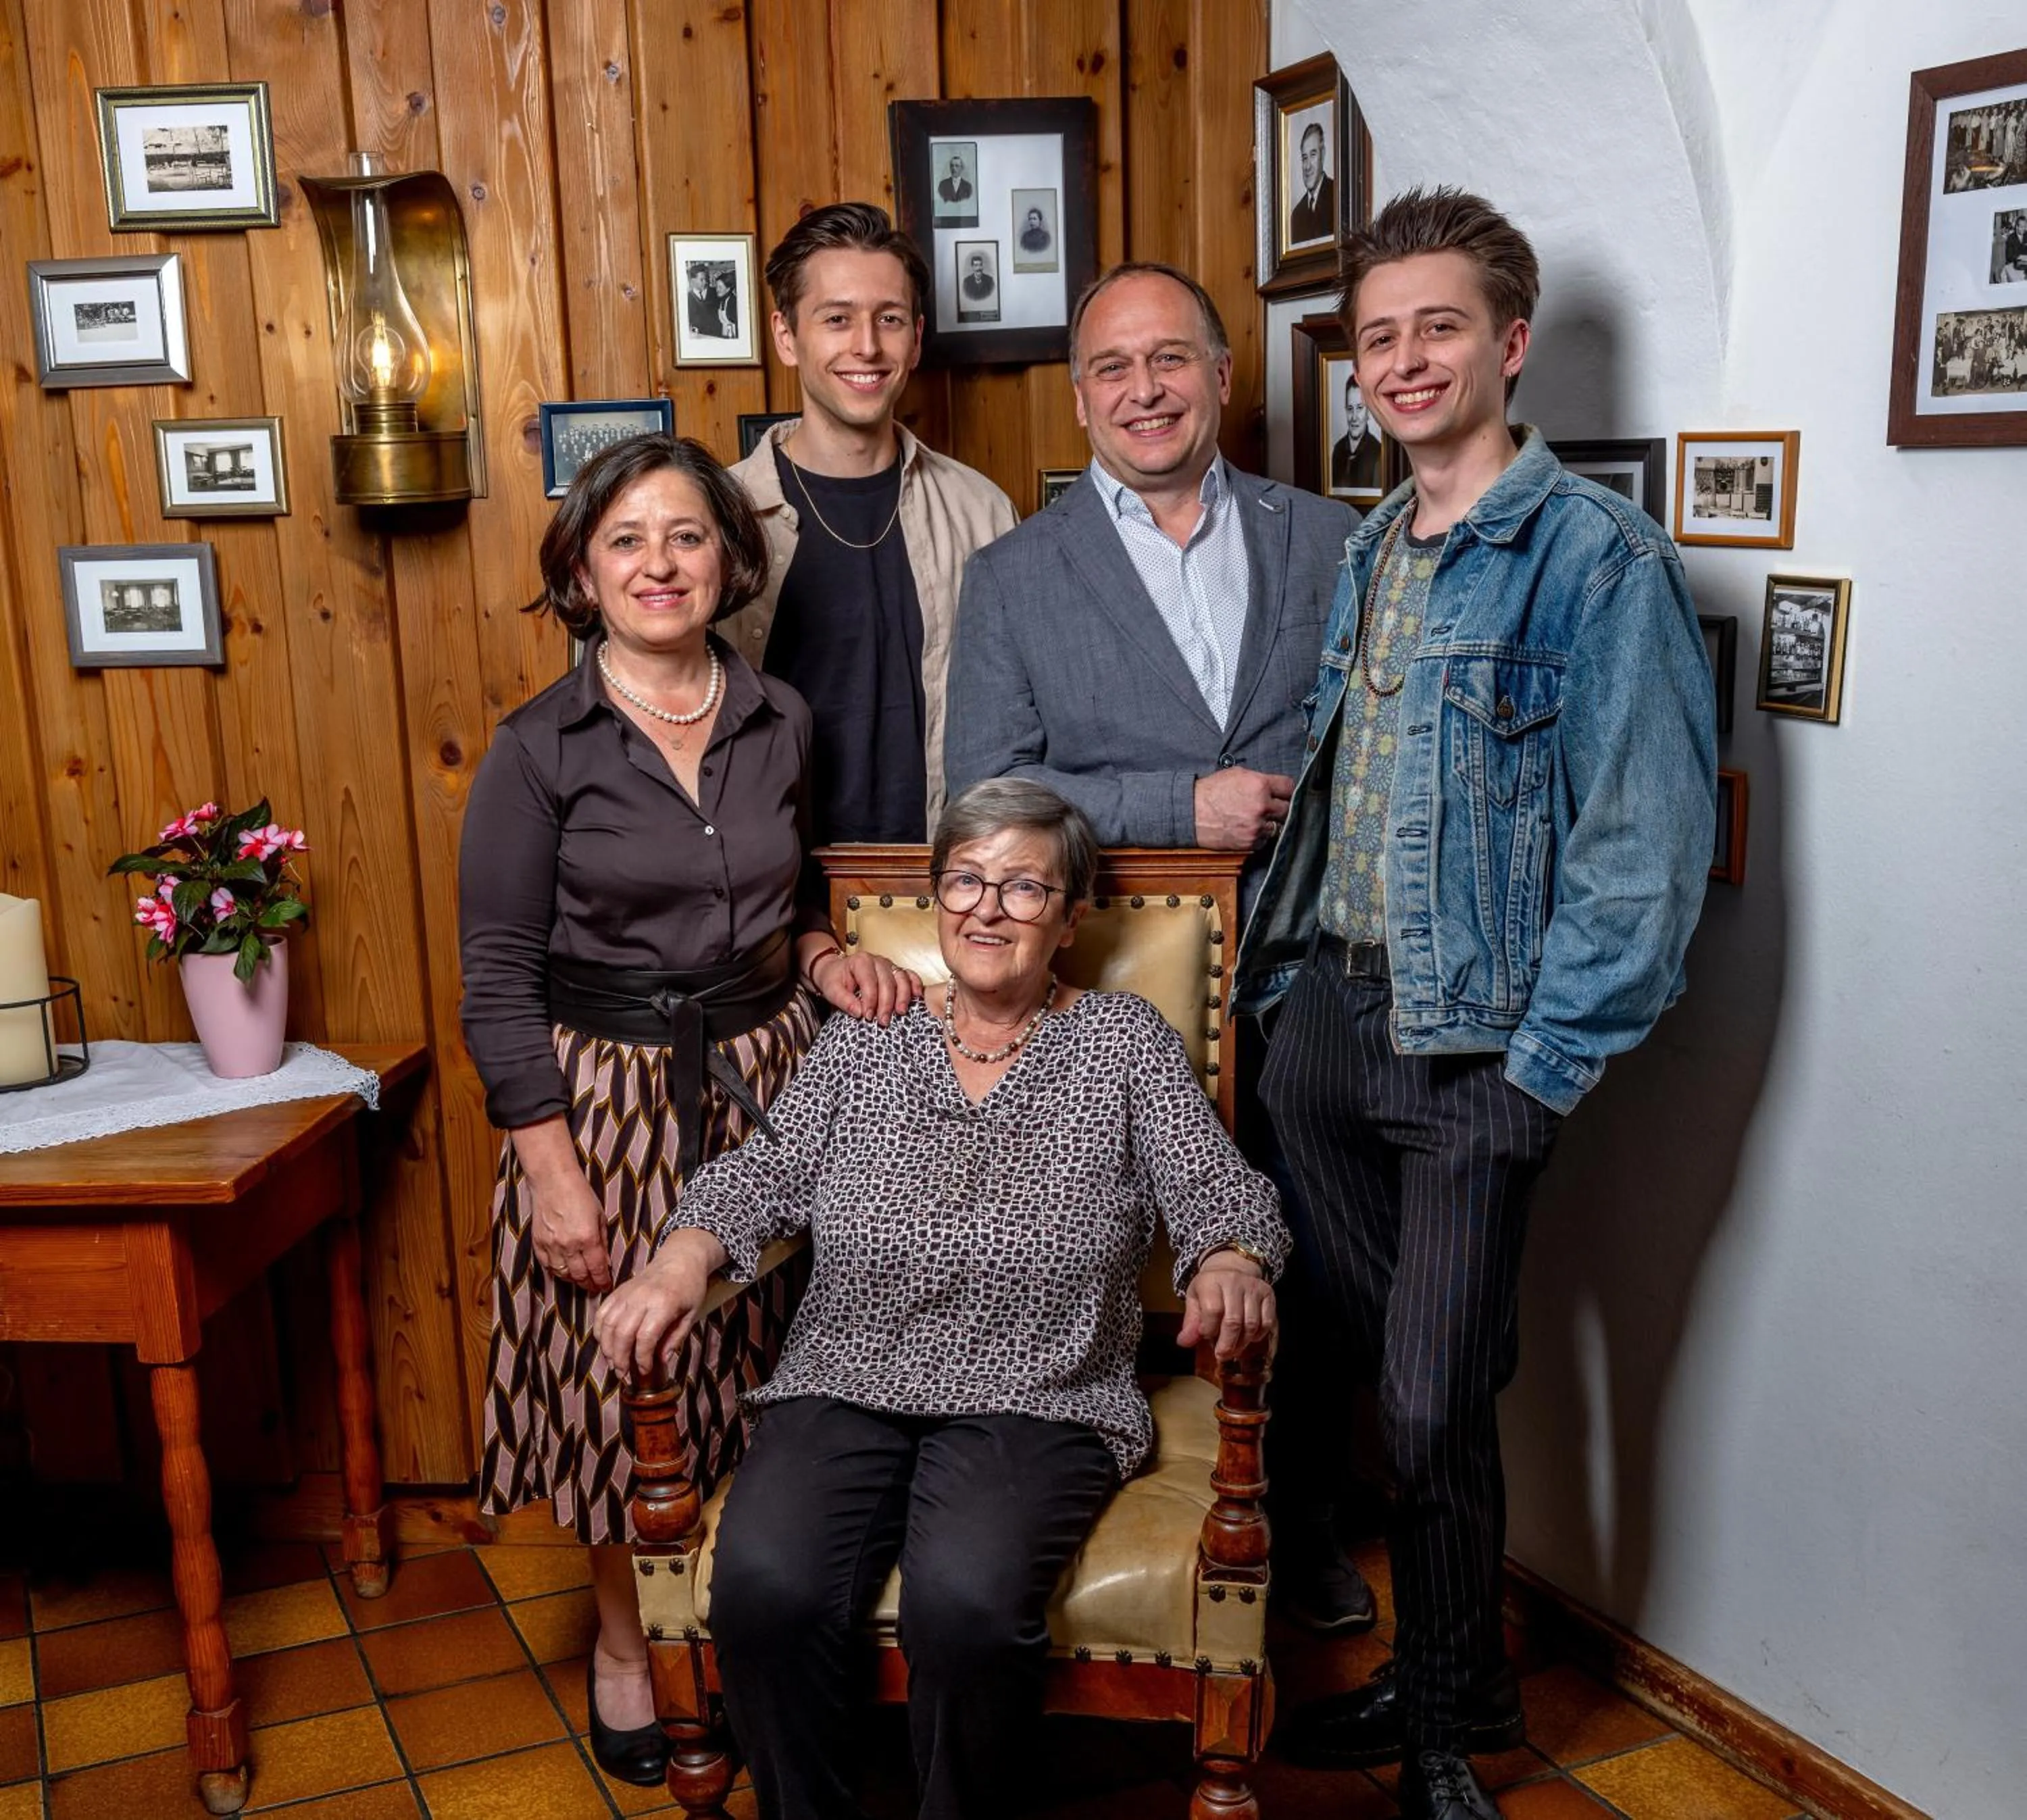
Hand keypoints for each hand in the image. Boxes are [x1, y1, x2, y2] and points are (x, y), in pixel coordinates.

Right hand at [527, 1165, 613, 1292]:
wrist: (553, 1181)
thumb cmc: (580, 1194)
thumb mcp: (600, 1216)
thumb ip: (603, 1240)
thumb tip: (606, 1262)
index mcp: (588, 1238)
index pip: (597, 1269)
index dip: (602, 1281)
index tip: (606, 1286)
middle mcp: (569, 1245)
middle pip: (580, 1275)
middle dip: (589, 1284)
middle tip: (595, 1288)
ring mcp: (551, 1246)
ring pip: (563, 1274)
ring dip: (574, 1280)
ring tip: (581, 1281)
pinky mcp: (538, 1243)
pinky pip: (548, 1266)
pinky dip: (557, 1272)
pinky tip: (564, 1272)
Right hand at [593, 1235, 717, 1380]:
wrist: (680, 1259)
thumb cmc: (689, 1288)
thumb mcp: (691, 1314)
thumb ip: (675, 1338)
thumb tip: (661, 1361)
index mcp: (663, 1303)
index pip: (645, 1337)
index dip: (642, 1358)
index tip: (645, 1370)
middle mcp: (641, 1298)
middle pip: (622, 1333)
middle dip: (620, 1358)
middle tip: (623, 1374)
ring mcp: (627, 1293)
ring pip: (607, 1325)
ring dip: (607, 1348)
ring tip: (614, 1363)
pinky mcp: (618, 1291)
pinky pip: (601, 1313)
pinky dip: (599, 1331)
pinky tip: (605, 1344)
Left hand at [813, 948, 921, 1025]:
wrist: (836, 970)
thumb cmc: (835, 979)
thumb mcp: (831, 990)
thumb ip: (843, 1000)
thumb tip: (858, 1012)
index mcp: (860, 961)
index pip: (869, 982)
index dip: (870, 1000)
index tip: (867, 1016)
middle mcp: (877, 960)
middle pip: (887, 981)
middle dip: (886, 1003)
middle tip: (883, 1021)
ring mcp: (889, 965)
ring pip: (901, 978)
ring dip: (903, 996)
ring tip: (900, 1012)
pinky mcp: (896, 971)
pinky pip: (909, 975)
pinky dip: (915, 985)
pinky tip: (917, 996)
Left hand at [1178, 1252, 1276, 1358]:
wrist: (1232, 1267)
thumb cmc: (1210, 1288)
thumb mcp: (1194, 1299)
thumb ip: (1190, 1322)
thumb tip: (1184, 1343)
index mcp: (1211, 1281)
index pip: (1213, 1310)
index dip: (1209, 1329)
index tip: (1206, 1337)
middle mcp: (1234, 1281)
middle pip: (1233, 1321)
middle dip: (1227, 1344)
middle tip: (1221, 1355)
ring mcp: (1253, 1287)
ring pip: (1251, 1324)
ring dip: (1242, 1342)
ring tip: (1233, 1349)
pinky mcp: (1268, 1293)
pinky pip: (1267, 1321)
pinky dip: (1258, 1335)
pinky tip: (1248, 1337)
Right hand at [1193, 767, 1294, 849]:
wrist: (1192, 813)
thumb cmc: (1211, 792)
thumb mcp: (1237, 774)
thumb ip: (1260, 780)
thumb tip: (1275, 786)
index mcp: (1260, 785)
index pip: (1290, 788)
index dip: (1286, 791)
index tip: (1283, 794)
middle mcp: (1262, 806)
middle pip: (1288, 809)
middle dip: (1280, 807)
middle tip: (1271, 807)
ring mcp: (1257, 827)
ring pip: (1278, 826)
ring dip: (1270, 823)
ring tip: (1256, 818)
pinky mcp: (1250, 842)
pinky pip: (1265, 840)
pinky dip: (1260, 835)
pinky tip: (1248, 828)